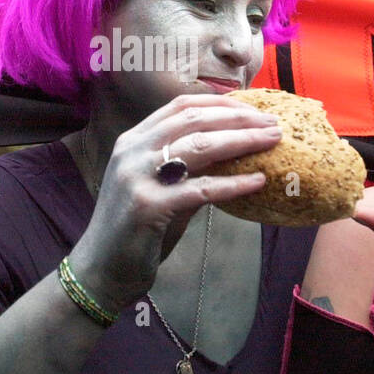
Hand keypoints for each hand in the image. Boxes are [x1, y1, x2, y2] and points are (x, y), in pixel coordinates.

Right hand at [72, 94, 281, 309]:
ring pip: (199, 146)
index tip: (253, 109)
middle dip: (239, 118)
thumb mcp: (160, 189)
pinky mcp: (148, 207)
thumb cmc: (135, 231)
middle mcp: (132, 151)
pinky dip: (234, 183)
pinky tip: (258, 182)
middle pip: (194, 119)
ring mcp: (138, 176)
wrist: (100, 270)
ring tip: (273, 142)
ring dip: (242, 140)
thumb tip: (234, 154)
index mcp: (133, 141)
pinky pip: (201, 189)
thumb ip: (188, 169)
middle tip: (273, 124)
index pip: (180, 107)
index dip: (220, 103)